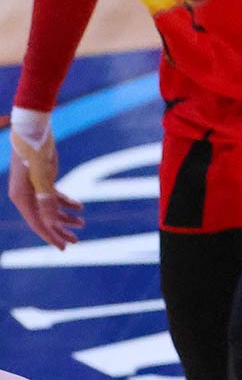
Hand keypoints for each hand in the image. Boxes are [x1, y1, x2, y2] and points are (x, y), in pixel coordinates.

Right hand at [8, 125, 83, 248]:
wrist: (34, 131)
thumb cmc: (35, 152)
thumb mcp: (42, 176)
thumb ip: (46, 199)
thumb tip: (49, 221)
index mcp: (21, 197)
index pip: (37, 223)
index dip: (50, 236)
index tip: (64, 248)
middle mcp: (25, 195)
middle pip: (44, 219)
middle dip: (59, 231)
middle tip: (76, 242)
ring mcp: (33, 187)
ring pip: (49, 208)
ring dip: (65, 217)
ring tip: (82, 224)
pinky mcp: (42, 179)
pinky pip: (54, 196)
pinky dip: (66, 202)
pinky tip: (79, 206)